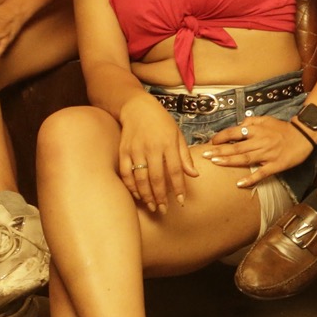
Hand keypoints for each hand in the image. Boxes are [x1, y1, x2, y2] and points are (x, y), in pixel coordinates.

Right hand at [117, 94, 193, 212]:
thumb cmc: (161, 122)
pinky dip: (130, 186)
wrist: (137, 107)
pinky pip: (125, 173)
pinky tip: (137, 195)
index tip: (181, 201)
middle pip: (156, 178)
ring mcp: (135, 150)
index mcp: (168, 143)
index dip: (178, 188)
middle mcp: (151, 148)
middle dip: (161, 196)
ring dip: (146, 195)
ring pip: (140, 178)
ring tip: (152, 205)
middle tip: (164, 209)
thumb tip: (194, 175)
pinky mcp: (123, 151)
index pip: (175, 170)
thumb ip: (184, 156)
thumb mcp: (177, 135)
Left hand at [204, 116, 316, 189]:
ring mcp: (268, 154)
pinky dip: (250, 179)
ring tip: (216, 163)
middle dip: (220, 150)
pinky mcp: (275, 165)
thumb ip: (252, 121)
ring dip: (229, 161)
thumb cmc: (284, 128)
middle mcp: (260, 141)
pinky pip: (261, 173)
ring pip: (245, 159)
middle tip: (206, 155)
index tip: (212, 142)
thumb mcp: (267, 119)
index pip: (235, 132)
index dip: (222, 137)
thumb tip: (239, 124)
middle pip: (237, 146)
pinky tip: (239, 184)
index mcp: (257, 130)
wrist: (304, 136)